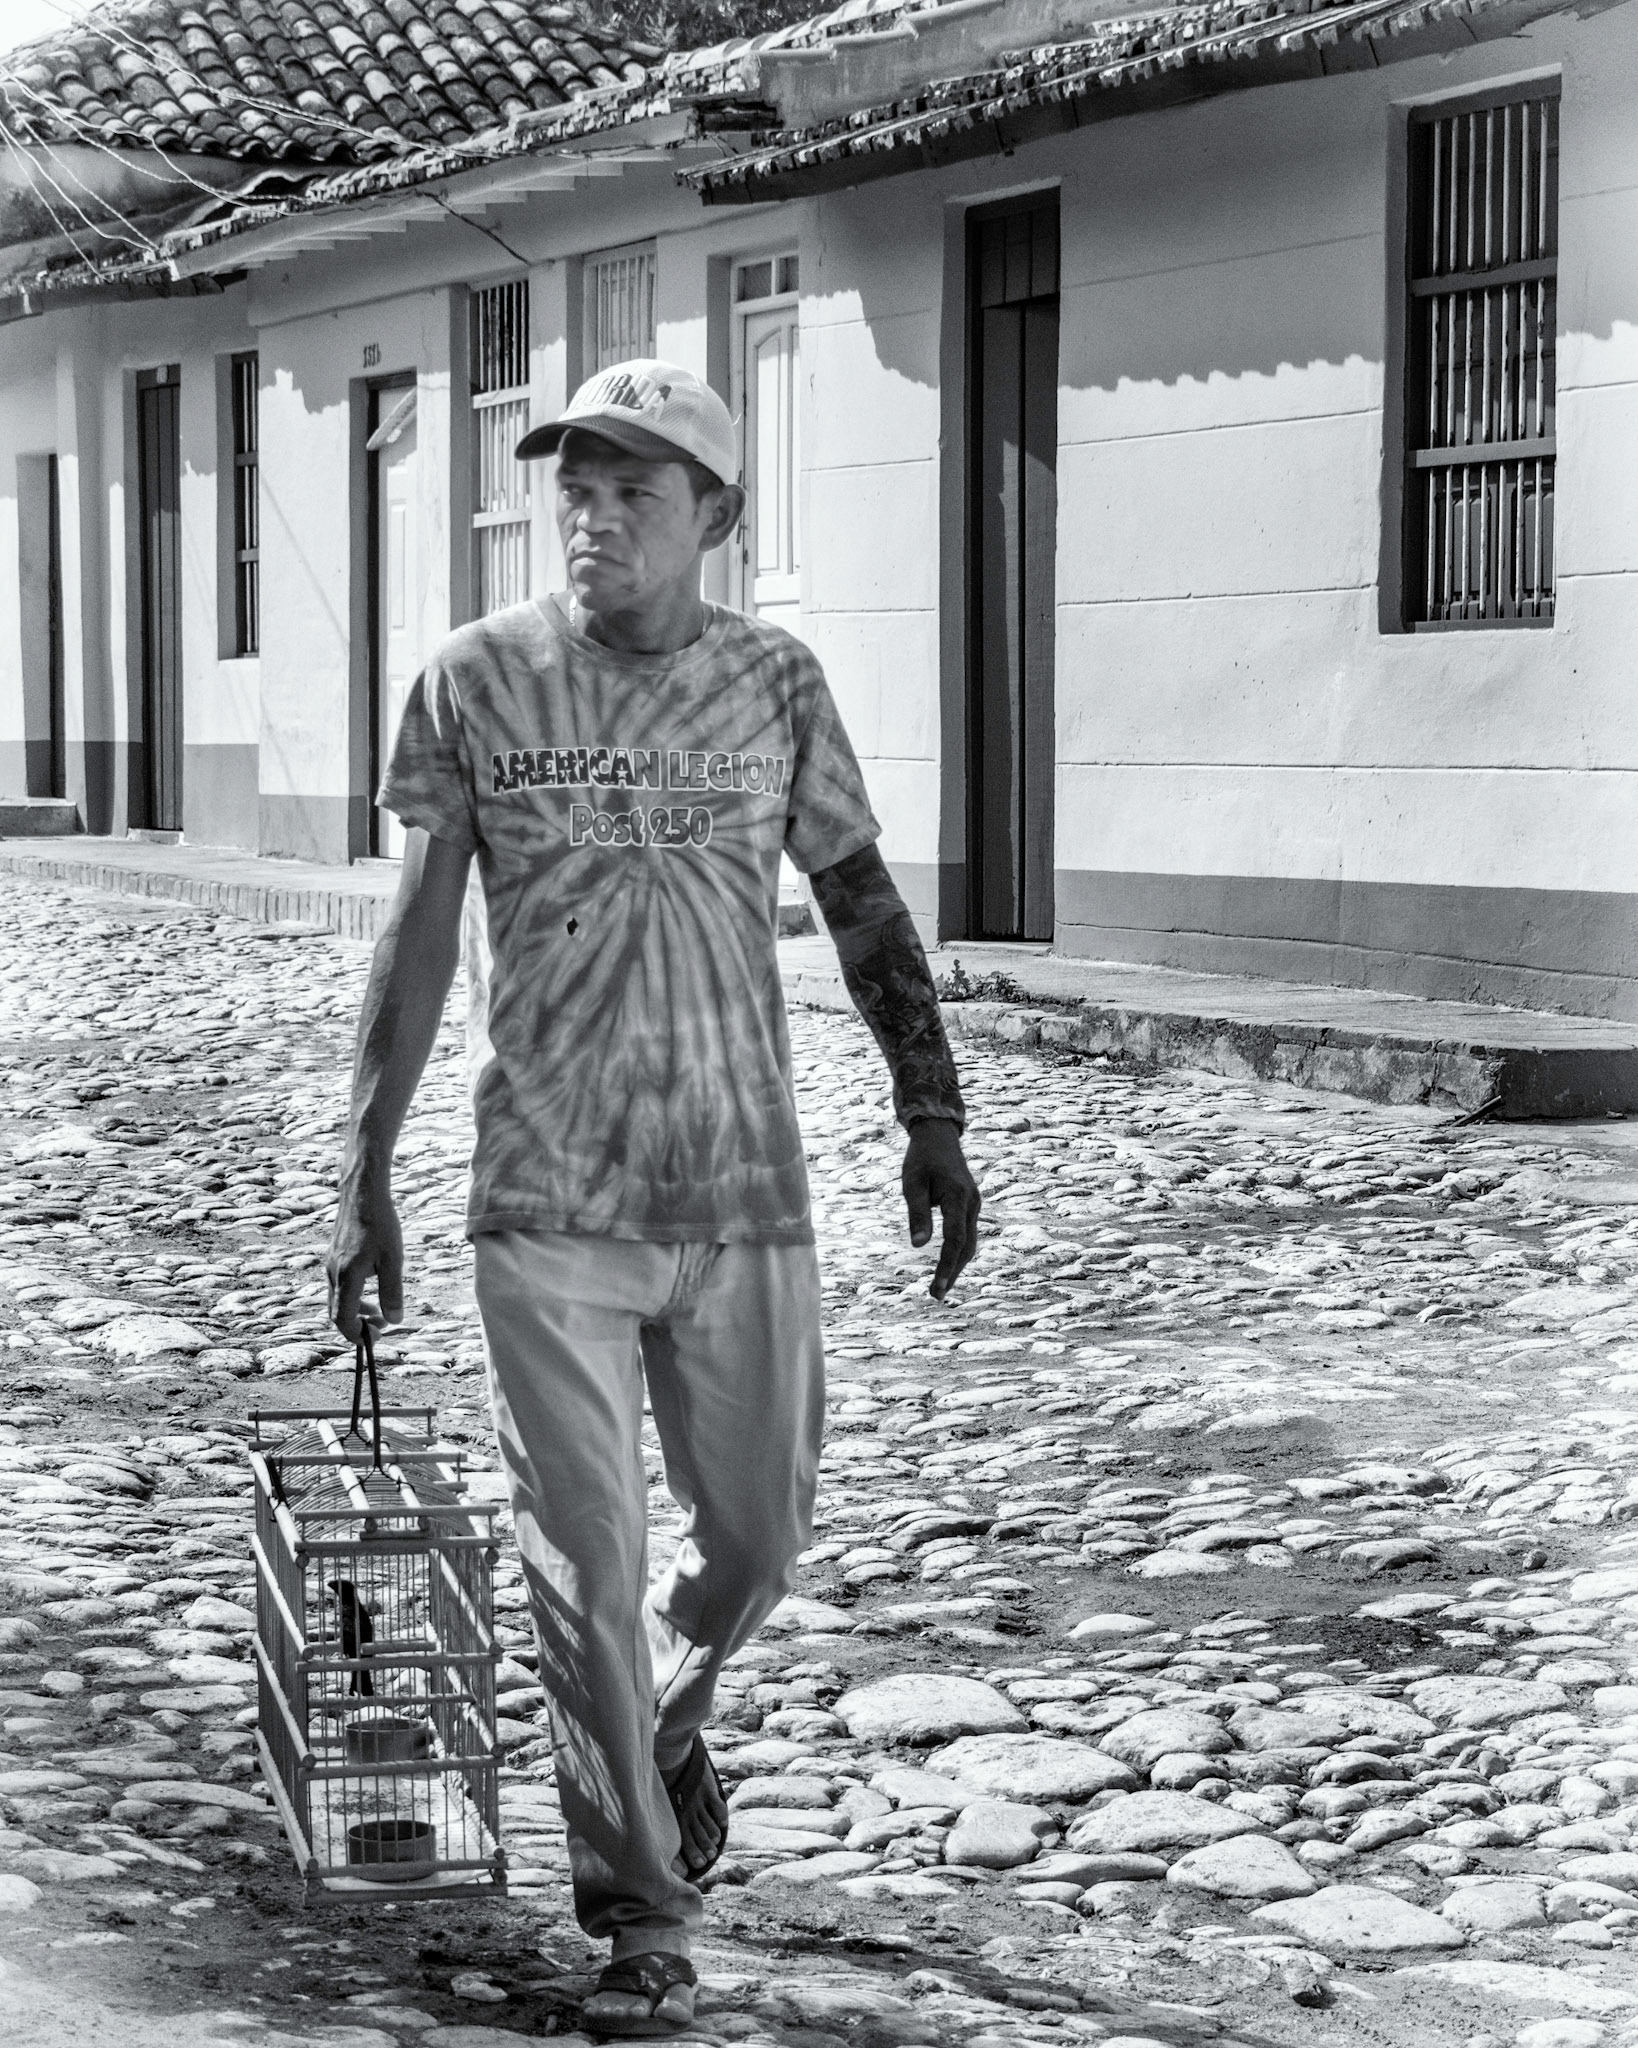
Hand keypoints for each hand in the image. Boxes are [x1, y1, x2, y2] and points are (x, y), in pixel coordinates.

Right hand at [326, 1183, 404, 1339]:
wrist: (362, 1193)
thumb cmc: (380, 1224)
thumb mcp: (393, 1260)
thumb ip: (392, 1292)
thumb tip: (394, 1320)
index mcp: (346, 1277)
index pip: (342, 1320)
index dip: (357, 1335)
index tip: (375, 1338)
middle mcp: (332, 1273)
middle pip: (335, 1313)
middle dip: (356, 1325)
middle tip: (381, 1325)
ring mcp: (330, 1264)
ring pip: (336, 1299)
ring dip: (355, 1310)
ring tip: (379, 1310)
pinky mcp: (332, 1257)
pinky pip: (338, 1285)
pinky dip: (351, 1295)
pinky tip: (371, 1285)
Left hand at [903, 1119, 980, 1299]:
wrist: (939, 1136)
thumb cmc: (921, 1158)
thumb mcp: (912, 1183)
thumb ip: (917, 1214)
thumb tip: (919, 1246)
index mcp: (957, 1196)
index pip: (955, 1240)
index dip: (946, 1267)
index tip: (936, 1289)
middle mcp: (972, 1202)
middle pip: (966, 1247)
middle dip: (952, 1273)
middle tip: (936, 1297)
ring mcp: (974, 1204)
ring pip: (970, 1242)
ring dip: (956, 1265)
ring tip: (940, 1287)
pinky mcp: (970, 1204)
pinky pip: (968, 1233)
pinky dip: (958, 1252)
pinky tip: (947, 1265)